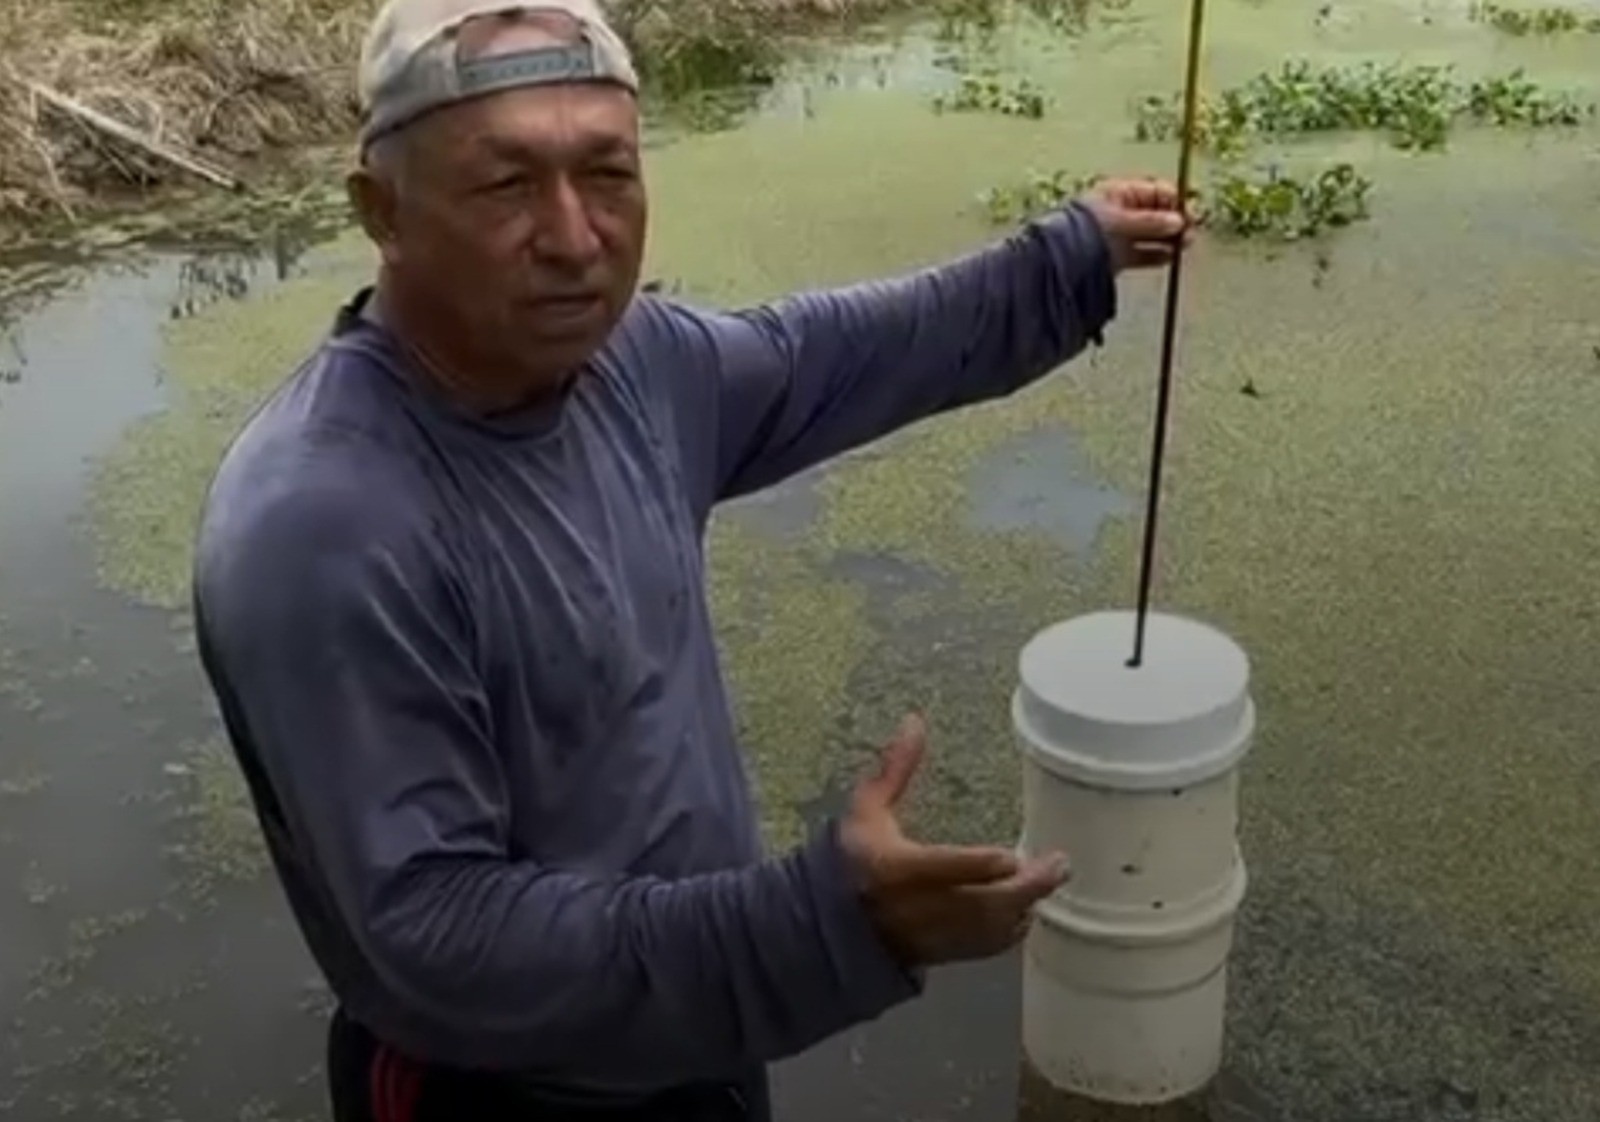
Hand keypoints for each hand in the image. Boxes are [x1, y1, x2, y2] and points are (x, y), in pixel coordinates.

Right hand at [839, 713, 1068, 966]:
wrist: (832, 924)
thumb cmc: (852, 859)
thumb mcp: (867, 810)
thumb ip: (895, 769)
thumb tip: (914, 722)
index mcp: (895, 869)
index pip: (943, 868)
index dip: (978, 866)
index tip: (1011, 856)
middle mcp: (916, 906)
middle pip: (979, 902)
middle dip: (1023, 888)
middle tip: (1057, 866)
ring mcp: (932, 935)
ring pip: (986, 928)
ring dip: (1022, 907)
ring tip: (1047, 881)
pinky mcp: (942, 953)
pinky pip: (985, 947)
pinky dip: (1010, 930)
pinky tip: (1025, 910)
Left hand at [1080, 176, 1193, 271]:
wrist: (1060, 258)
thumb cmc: (1088, 229)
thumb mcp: (1122, 221)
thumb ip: (1151, 222)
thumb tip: (1179, 222)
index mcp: (1118, 193)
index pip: (1154, 192)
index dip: (1174, 202)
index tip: (1189, 215)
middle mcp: (1119, 211)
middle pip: (1155, 213)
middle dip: (1174, 221)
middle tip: (1191, 232)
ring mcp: (1118, 234)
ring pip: (1150, 233)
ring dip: (1168, 238)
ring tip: (1184, 245)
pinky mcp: (1115, 255)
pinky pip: (1141, 252)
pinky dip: (1156, 254)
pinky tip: (1170, 257)